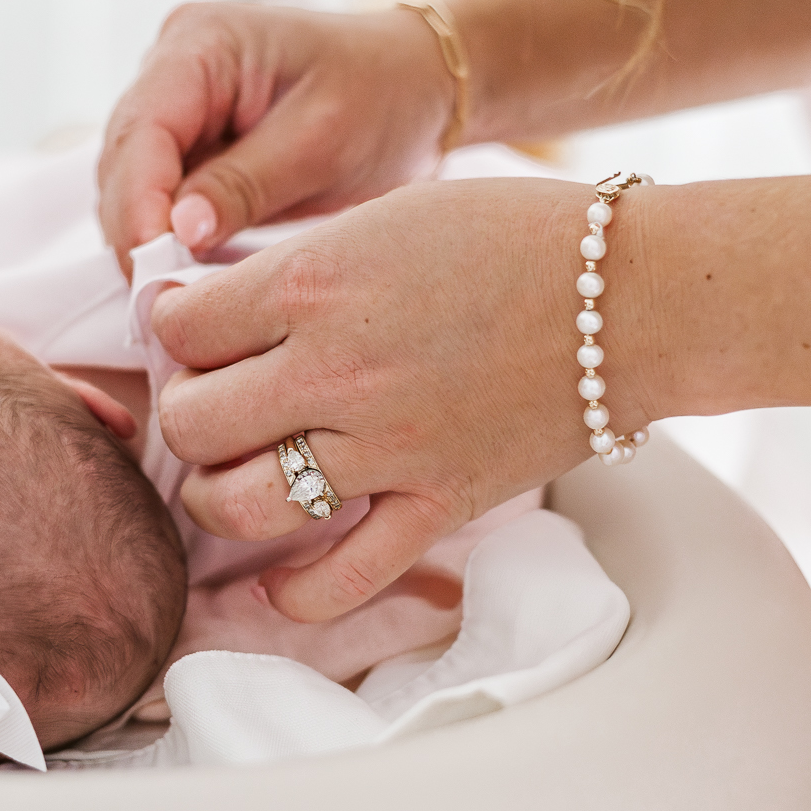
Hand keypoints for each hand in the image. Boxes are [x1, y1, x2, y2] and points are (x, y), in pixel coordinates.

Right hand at [98, 2, 456, 274]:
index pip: (142, 128)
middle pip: (122, 158)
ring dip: (143, 239)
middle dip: (135, 229)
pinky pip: (156, 196)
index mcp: (202, 42)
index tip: (151, 266)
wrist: (417, 89)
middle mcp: (172, 66)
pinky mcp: (188, 144)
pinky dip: (163, 238)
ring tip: (171, 297)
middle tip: (158, 301)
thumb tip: (177, 231)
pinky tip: (184, 277)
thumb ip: (245, 184)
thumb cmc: (382, 98)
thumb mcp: (321, 142)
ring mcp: (175, 106)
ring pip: (128, 183)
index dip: (138, 201)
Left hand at [151, 178, 668, 621]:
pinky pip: (342, 579)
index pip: (181, 329)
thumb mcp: (385, 215)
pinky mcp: (438, 505)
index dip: (173, 329)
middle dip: (188, 413)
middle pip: (192, 423)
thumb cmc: (514, 235)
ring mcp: (387, 448)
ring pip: (242, 505)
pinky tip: (277, 583)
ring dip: (217, 497)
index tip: (195, 331)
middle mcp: (337, 371)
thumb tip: (206, 306)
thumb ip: (293, 265)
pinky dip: (295, 595)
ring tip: (234, 475)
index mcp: (314, 285)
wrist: (637, 295)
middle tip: (215, 401)